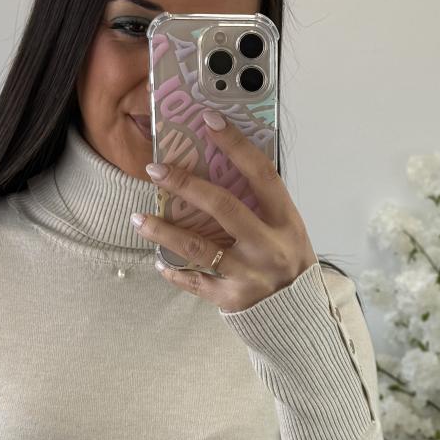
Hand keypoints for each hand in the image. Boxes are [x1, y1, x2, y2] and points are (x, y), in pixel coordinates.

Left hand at [137, 110, 317, 313]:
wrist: (301, 319)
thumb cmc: (290, 265)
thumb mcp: (290, 232)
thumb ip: (262, 208)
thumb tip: (219, 172)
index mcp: (287, 222)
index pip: (261, 174)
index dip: (236, 145)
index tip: (210, 120)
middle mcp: (268, 246)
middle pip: (223, 206)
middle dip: (185, 184)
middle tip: (155, 170)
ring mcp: (249, 274)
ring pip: (198, 246)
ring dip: (164, 230)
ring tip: (139, 219)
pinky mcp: (231, 298)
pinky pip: (194, 281)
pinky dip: (173, 270)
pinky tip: (158, 259)